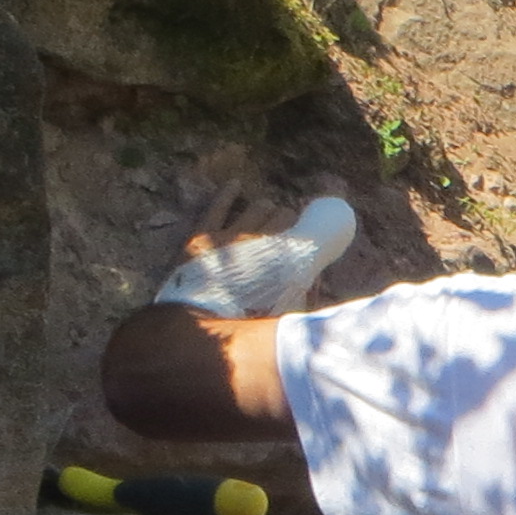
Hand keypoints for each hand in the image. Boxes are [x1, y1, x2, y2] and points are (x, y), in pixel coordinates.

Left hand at [156, 195, 355, 315]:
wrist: (201, 329)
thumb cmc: (246, 324)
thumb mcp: (284, 312)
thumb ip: (303, 295)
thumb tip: (314, 282)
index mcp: (281, 259)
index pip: (301, 228)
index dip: (302, 228)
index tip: (301, 233)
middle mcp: (260, 241)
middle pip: (281, 213)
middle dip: (284, 218)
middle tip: (282, 225)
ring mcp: (231, 236)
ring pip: (256, 206)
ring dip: (263, 208)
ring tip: (263, 212)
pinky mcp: (204, 236)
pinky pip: (218, 205)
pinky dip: (228, 193)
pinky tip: (236, 185)